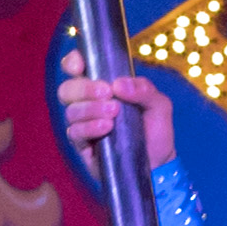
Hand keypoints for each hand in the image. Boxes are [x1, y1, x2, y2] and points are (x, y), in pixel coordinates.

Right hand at [58, 57, 176, 170]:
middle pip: (67, 89)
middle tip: (106, 92)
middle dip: (84, 88)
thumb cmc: (155, 129)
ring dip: (90, 108)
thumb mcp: (159, 105)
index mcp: (104, 85)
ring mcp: (83, 124)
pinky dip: (89, 127)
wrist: (159, 164)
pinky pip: (75, 132)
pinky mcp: (82, 146)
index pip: (78, 67)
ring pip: (70, 111)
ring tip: (113, 113)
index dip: (72, 62)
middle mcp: (88, 102)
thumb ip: (144, 89)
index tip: (80, 65)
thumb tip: (119, 84)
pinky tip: (107, 128)